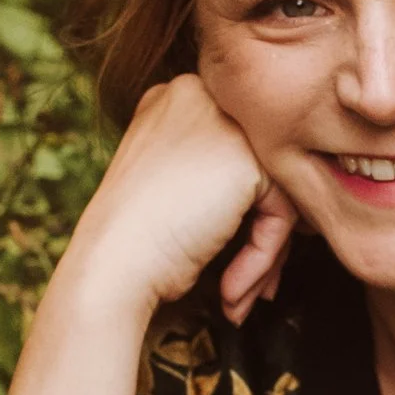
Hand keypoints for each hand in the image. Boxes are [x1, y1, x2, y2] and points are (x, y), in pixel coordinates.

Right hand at [67, 73, 296, 323]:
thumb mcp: (173, 189)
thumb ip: (218, 175)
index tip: (234, 258)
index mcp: (174, 99)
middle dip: (261, 235)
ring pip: (276, 192)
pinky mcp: (245, 157)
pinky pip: (281, 214)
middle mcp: (197, 96)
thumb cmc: (133, 244)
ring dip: (263, 255)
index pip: (235, 150)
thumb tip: (283, 202)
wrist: (110, 268)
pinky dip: (262, 258)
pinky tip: (230, 291)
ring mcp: (221, 121)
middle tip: (246, 285)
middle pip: (260, 168)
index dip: (241, 209)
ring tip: (237, 298)